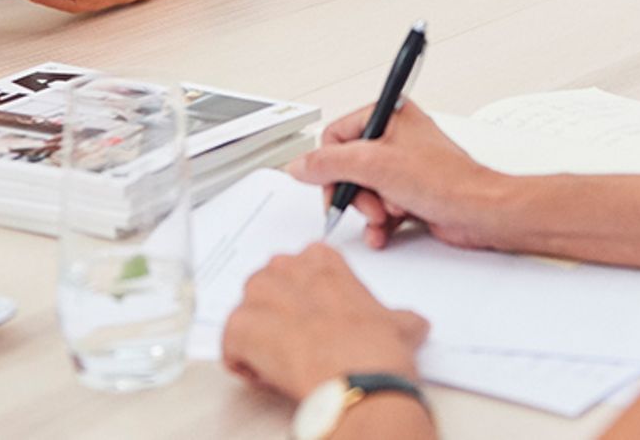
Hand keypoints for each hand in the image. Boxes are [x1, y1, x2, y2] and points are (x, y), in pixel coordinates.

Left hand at [221, 244, 427, 402]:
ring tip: (281, 361)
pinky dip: (242, 360)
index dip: (303, 299)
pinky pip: (230, 343)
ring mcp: (260, 296)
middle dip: (275, 316)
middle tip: (296, 343)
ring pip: (245, 314)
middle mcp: (287, 269)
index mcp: (321, 260)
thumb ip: (396, 316)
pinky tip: (264, 373)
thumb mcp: (399, 323)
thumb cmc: (375, 350)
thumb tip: (409, 324)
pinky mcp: (240, 327)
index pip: (298, 270)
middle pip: (266, 288)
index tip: (313, 320)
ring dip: (257, 338)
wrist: (360, 380)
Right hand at [290, 102, 510, 250]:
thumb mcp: (376, 166)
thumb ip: (330, 163)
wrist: (480, 212)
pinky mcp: (409, 192)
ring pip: (361, 191)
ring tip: (387, 215)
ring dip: (369, 210)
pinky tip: (386, 231)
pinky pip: (377, 207)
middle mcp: (395, 137)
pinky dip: (378, 223)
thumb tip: (300, 165)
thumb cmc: (447, 181)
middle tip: (370, 203)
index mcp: (389, 115)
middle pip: (346, 167)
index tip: (339, 184)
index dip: (333, 166)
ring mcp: (402, 166)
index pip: (335, 137)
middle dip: (356, 193)